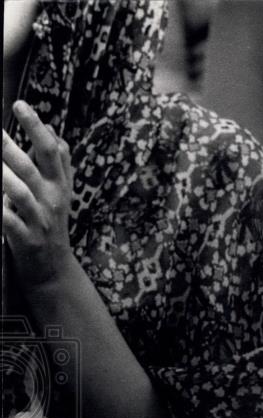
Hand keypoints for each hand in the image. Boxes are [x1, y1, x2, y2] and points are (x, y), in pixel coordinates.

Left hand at [2, 100, 73, 288]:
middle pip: (32, 168)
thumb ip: (59, 166)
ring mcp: (39, 220)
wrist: (53, 271)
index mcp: (60, 187)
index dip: (38, 129)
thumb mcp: (61, 196)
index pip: (54, 153)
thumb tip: (56, 133)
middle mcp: (52, 201)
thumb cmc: (51, 227)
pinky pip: (7, 220)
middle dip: (11, 147)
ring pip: (18, 192)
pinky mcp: (26, 239)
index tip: (21, 105)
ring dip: (1, 175)